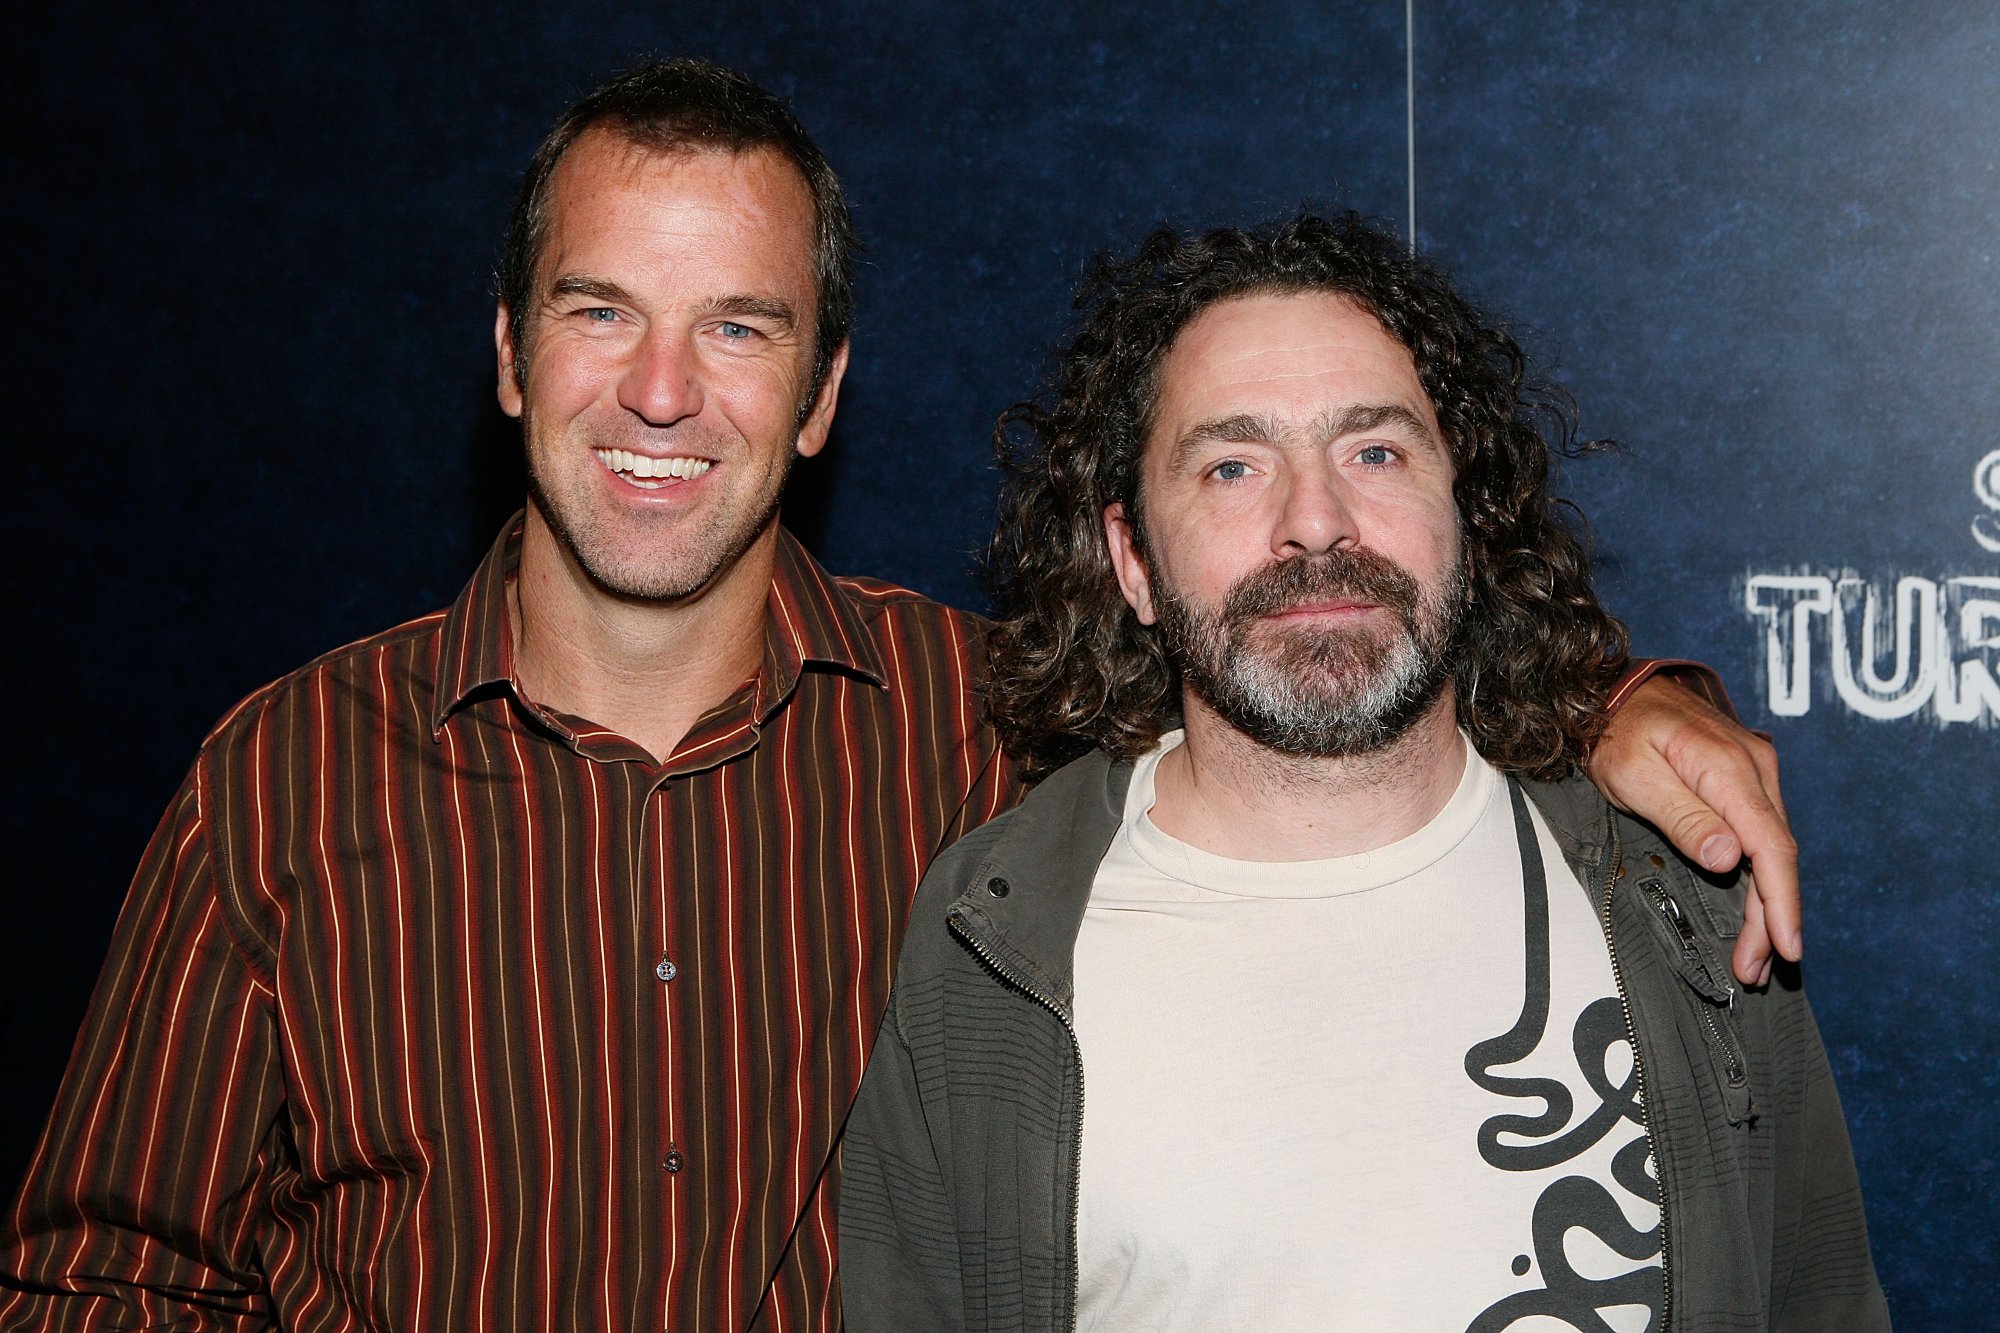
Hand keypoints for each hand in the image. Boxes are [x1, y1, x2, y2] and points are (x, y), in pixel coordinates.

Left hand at [1587, 675, 1798, 986]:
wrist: (1614, 693)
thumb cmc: (1617, 731)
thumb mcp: (1635, 775)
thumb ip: (1682, 816)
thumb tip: (1729, 857)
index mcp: (1729, 768)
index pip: (1770, 846)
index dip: (1780, 901)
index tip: (1785, 945)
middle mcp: (1755, 769)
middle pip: (1777, 856)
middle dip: (1772, 919)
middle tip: (1757, 969)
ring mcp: (1754, 774)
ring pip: (1772, 851)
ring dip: (1767, 906)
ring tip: (1756, 958)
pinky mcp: (1745, 781)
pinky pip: (1762, 836)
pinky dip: (1760, 878)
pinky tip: (1756, 911)